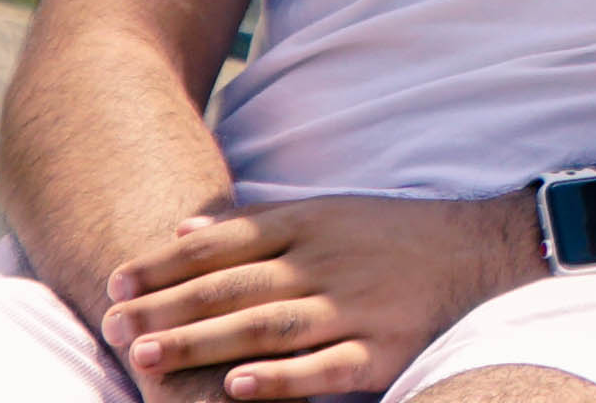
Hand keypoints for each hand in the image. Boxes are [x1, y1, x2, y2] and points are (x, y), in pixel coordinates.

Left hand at [96, 194, 536, 402]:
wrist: (484, 252)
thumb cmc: (393, 236)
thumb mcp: (328, 210)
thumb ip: (255, 223)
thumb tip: (182, 228)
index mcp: (311, 223)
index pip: (225, 243)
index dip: (166, 266)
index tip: (116, 285)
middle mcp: (326, 262)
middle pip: (233, 287)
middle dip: (167, 309)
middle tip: (112, 328)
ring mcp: (354, 307)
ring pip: (265, 327)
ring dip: (201, 342)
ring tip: (145, 358)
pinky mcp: (382, 350)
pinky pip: (323, 367)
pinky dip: (279, 379)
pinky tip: (236, 386)